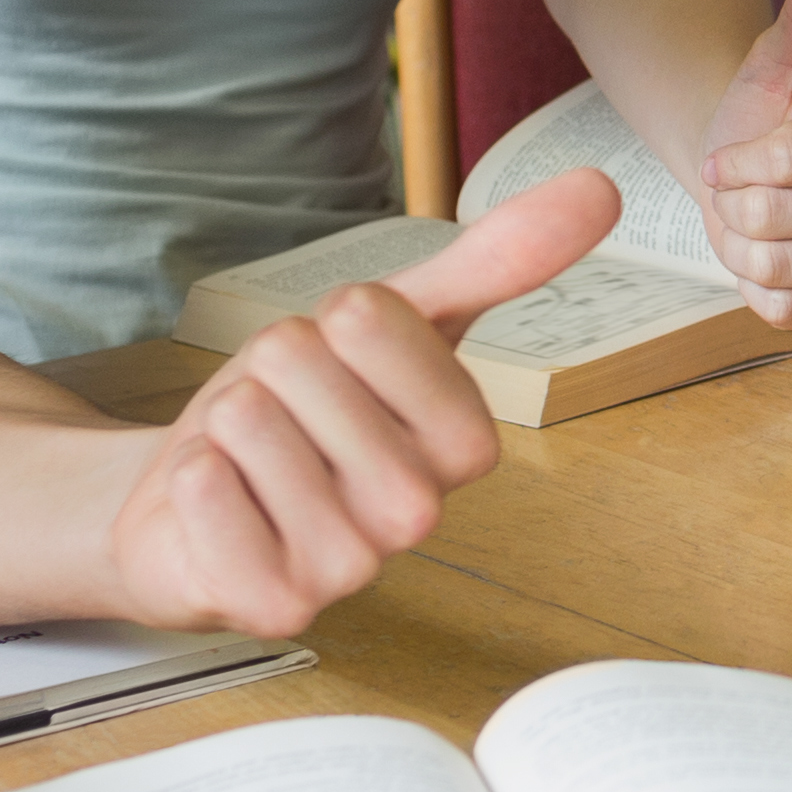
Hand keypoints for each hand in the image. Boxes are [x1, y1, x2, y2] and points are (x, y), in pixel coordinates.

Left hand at [107, 167, 618, 633]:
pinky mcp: (271, 604)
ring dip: (223, 427)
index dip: (334, 323)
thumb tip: (599, 186)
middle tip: (286, 418)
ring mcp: (348, 567)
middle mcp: (417, 514)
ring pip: (245, 421)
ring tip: (249, 462)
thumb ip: (496, 261)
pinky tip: (219, 508)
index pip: (371, 320)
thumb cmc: (300, 412)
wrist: (194, 504)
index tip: (341, 360)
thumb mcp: (392, 325)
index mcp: (463, 444)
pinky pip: (206, 490)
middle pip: (297, 361)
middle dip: (267, 370)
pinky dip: (192, 481)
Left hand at [690, 0, 791, 326]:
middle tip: (745, 191)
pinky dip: (757, 288)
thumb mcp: (772, 65)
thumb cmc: (761, 120)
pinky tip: (769, 259)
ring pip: (776, 267)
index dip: (735, 162)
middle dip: (735, 205)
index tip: (729, 156)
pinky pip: (787, 311)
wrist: (747, 175)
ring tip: (756, 223)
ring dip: (742, 246)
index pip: (786, 161)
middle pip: (774, 215)